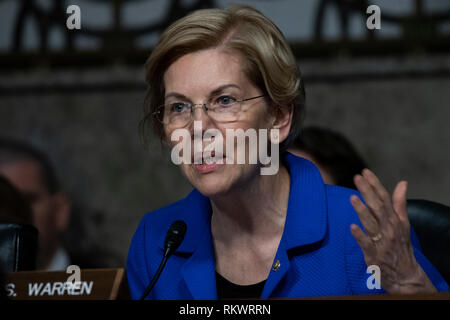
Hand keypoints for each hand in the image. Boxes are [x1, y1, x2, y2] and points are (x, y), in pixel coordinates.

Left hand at [350, 169, 435, 293]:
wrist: (405, 274)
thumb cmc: (401, 246)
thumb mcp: (403, 224)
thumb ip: (399, 203)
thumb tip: (402, 183)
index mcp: (395, 220)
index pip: (385, 198)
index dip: (375, 184)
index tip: (365, 172)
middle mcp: (389, 229)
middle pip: (377, 207)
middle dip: (367, 191)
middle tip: (357, 177)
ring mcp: (381, 242)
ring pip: (371, 224)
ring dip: (362, 211)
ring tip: (352, 198)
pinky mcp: (374, 255)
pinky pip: (366, 244)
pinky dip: (360, 235)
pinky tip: (352, 227)